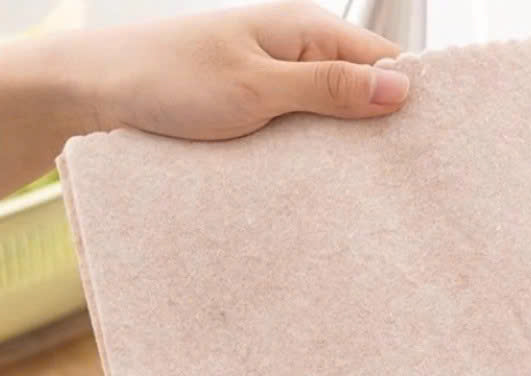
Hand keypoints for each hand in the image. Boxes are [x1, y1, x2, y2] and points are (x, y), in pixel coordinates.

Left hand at [0, 2, 408, 194]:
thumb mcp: (258, 86)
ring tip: (367, 188)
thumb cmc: (168, 77)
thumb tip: (399, 90)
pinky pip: (302, 133)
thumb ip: (330, 89)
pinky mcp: (257, 113)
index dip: (409, 101)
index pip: (382, 62)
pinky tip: (322, 183)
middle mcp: (295, 54)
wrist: (97, 92)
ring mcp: (276, 85)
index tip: (432, 145)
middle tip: (402, 180)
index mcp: (304, 30)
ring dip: (347, 149)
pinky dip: (315, 156)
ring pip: (333, 118)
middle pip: (361, 93)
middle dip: (382, 132)